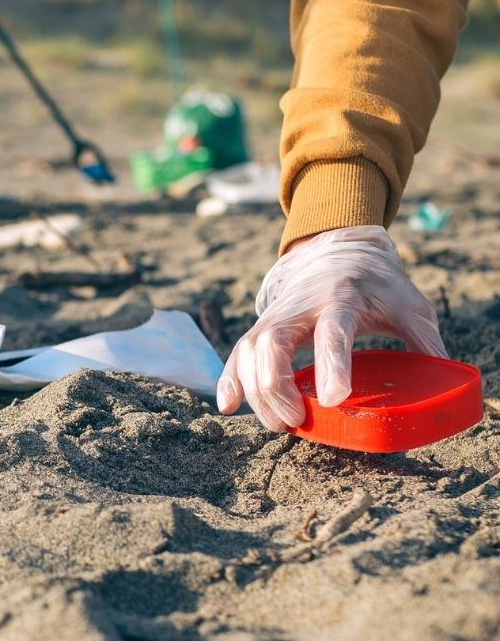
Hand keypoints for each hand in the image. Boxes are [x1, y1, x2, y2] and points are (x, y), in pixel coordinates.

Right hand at [216, 225, 446, 431]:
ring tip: (280, 423)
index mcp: (340, 299)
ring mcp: (275, 316)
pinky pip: (237, 353)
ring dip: (256, 391)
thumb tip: (446, 379)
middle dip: (277, 387)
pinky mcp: (262, 326)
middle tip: (298, 419)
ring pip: (248, 351)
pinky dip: (230, 380)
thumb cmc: (375, 283)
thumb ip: (424, 339)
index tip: (332, 400)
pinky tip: (228, 406)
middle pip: (272, 344)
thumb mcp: (408, 302)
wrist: (333, 251)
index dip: (330, 366)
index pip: (332, 333)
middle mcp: (300, 308)